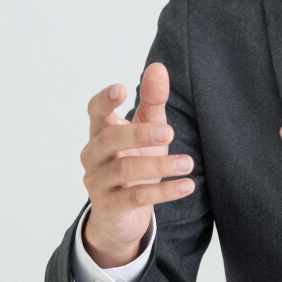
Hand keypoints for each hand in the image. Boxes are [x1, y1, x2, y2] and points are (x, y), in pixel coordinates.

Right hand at [81, 62, 193, 267]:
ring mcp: (97, 182)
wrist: (120, 215)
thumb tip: (158, 67)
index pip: (95, 111)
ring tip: (188, 163)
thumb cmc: (134, 161)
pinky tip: (186, 186)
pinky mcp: (108, 207)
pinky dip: (163, 192)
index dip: (105, 100)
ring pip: (124, 169)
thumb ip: (152, 100)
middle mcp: (93, 155)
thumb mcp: (147, 128)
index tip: (122, 88)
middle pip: (110, 139)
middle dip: (139, 134)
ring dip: (159, 166)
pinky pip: (135, 197)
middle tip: (169, 132)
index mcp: (100, 131)